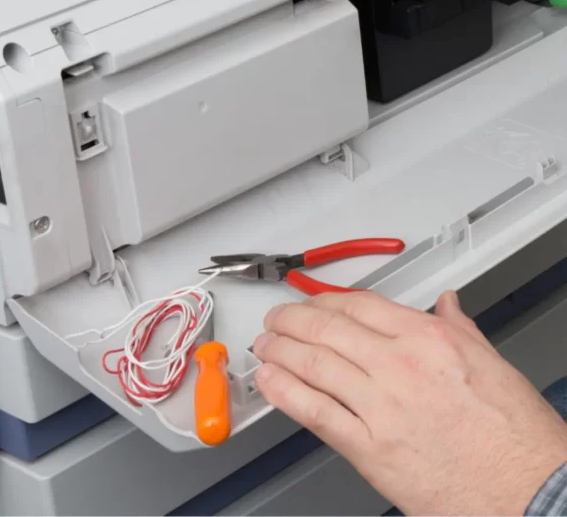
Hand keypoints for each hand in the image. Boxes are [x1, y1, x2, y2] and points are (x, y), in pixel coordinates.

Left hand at [253, 290, 566, 515]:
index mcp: (430, 340)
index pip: (361, 305)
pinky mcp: (370, 450)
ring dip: (280, 352)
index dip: (326, 300)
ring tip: (264, 346)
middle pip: (329, 329)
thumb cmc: (517, 439)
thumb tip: (446, 306)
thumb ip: (459, 330)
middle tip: (276, 320)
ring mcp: (382, 407)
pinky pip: (315, 413)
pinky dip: (286, 394)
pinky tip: (270, 383)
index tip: (311, 302)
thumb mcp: (493, 365)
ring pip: (315, 366)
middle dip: (293, 321)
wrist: (530, 495)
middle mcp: (400, 366)